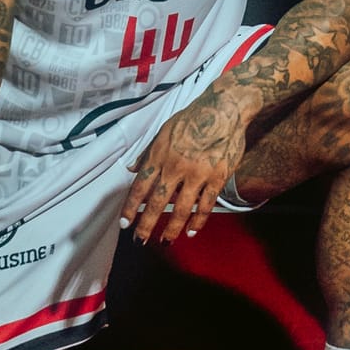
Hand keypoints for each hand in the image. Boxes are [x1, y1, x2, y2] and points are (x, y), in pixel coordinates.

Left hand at [118, 92, 248, 245]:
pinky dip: (198, 220)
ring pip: (182, 209)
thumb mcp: (164, 131)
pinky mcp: (217, 177)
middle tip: (140, 241)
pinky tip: (191, 231)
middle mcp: (176, 167)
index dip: (130, 208)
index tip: (125, 224)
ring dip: (172, 229)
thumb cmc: (192, 117)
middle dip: (146, 225)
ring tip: (166, 241)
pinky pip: (206, 205)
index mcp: (160, 155)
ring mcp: (198, 174)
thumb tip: (132, 168)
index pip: (140, 187)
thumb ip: (148, 152)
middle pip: (157, 203)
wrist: (224, 109)